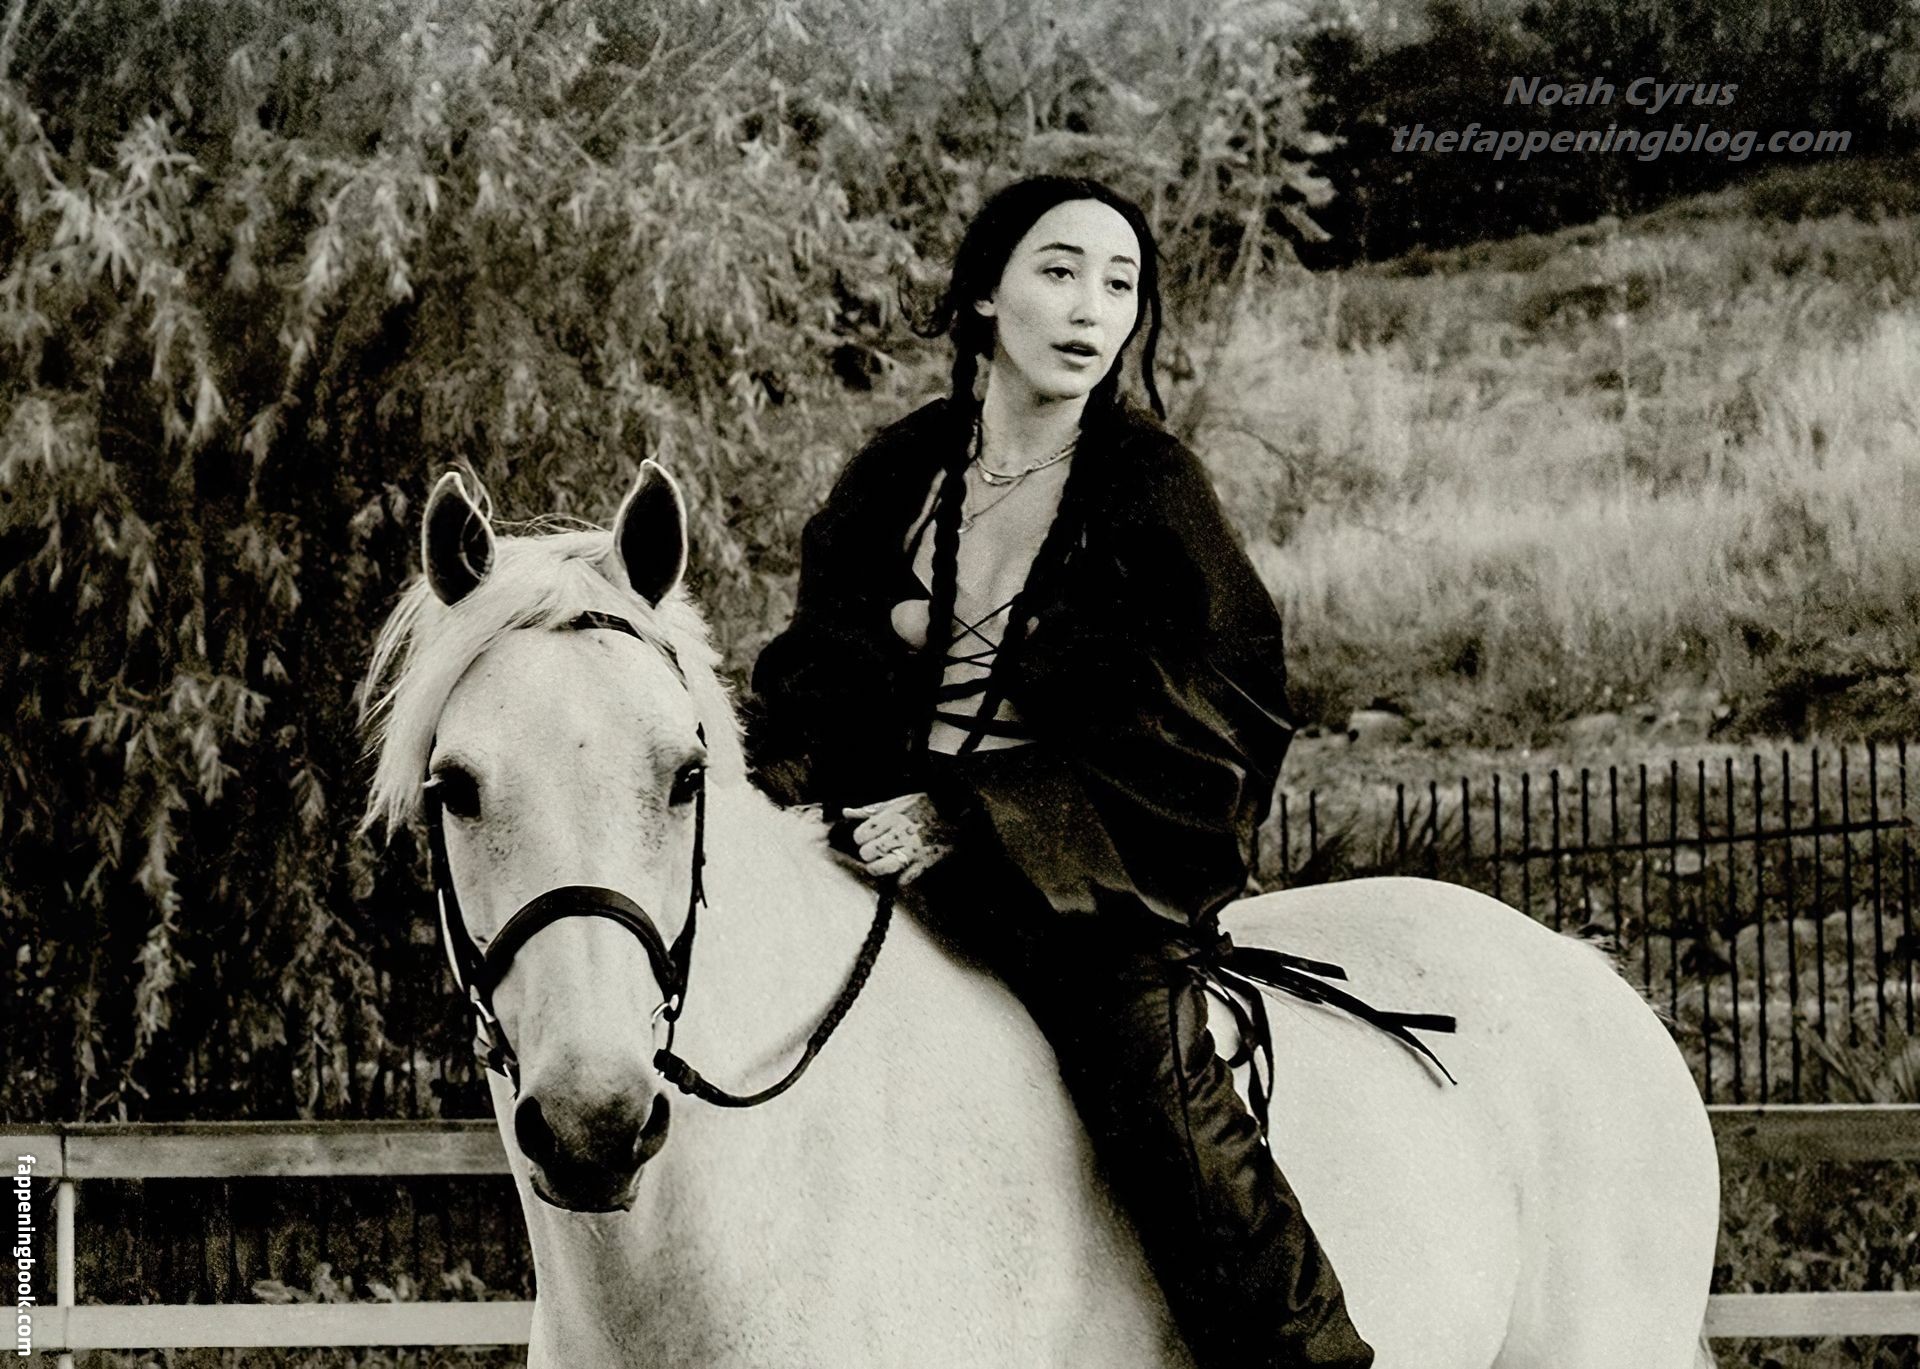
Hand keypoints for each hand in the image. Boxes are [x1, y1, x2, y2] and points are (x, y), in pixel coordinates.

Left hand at [841, 792, 956, 885]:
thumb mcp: (896, 803)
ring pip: (882, 868)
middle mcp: (899, 834)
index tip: (867, 838)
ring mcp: (912, 849)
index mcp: (890, 817)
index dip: (861, 838)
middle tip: (874, 851)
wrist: (955, 811)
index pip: (860, 836)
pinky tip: (901, 871)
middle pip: (867, 853)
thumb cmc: (923, 806)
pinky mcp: (924, 862)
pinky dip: (900, 878)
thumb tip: (846, 813)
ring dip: (878, 868)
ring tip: (879, 865)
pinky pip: (904, 879)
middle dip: (868, 854)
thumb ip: (870, 810)